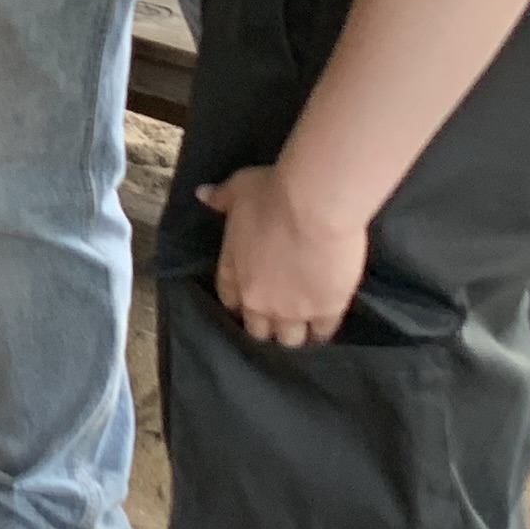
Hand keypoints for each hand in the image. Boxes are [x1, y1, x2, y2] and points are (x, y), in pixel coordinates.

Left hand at [199, 165, 369, 346]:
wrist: (314, 206)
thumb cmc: (273, 193)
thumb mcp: (239, 188)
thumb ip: (221, 197)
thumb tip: (202, 194)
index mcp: (233, 272)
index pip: (229, 301)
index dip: (241, 300)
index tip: (252, 295)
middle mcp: (257, 299)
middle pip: (257, 330)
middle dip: (267, 324)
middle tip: (281, 312)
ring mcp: (291, 310)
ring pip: (289, 339)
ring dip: (294, 332)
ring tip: (305, 324)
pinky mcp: (325, 311)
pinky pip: (322, 333)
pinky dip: (324, 330)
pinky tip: (327, 323)